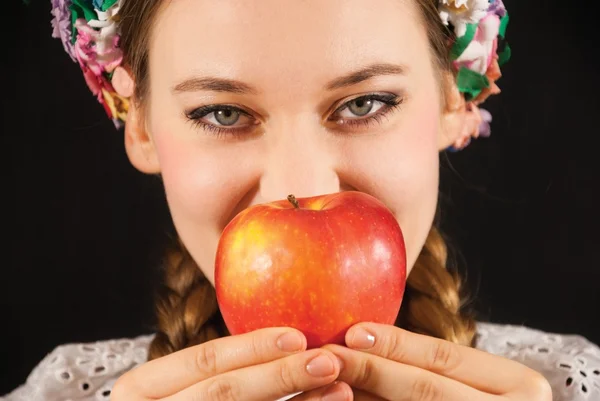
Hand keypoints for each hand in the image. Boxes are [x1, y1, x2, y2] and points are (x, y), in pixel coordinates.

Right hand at [111, 327, 345, 400]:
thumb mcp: (175, 388)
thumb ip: (216, 370)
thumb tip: (290, 340)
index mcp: (140, 389)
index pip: (203, 360)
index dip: (252, 347)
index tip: (299, 337)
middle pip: (224, 392)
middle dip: (280, 376)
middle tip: (328, 362)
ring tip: (339, 392)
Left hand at [323, 322, 552, 400]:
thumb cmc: (480, 399)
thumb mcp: (474, 382)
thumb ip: (429, 363)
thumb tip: (359, 337)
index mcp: (521, 384)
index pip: (445, 356)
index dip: (396, 343)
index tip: (352, 332)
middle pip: (426, 387)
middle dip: (372, 369)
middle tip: (328, 355)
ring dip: (366, 398)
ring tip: (327, 383)